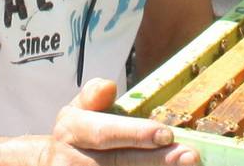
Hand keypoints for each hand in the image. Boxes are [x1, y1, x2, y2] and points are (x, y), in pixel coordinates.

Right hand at [38, 79, 196, 165]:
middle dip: (157, 160)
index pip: (105, 132)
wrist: (53, 165)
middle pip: (119, 162)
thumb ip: (93, 96)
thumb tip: (108, 86)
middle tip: (189, 157)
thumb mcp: (78, 111)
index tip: (166, 134)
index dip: (136, 134)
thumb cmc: (77, 135)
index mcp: (71, 129)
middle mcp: (70, 159)